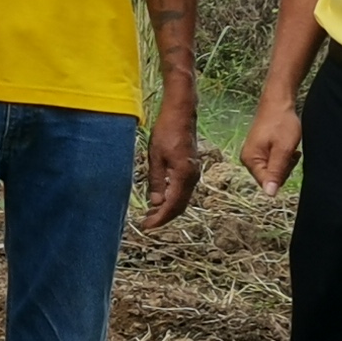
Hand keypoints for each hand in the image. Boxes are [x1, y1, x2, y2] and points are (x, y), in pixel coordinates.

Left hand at [141, 91, 204, 230]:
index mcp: (184, 176)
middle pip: (180, 205)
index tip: (147, 226)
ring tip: (151, 214)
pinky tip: (161, 198)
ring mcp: (194, 173)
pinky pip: (184, 190)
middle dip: (164, 216)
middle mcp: (193, 177)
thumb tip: (155, 202)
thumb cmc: (167, 131)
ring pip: (183, 199)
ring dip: (168, 208)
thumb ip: (156, 180)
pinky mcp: (192, 168)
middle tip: (147, 223)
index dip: (160, 218)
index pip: (173, 205)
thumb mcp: (155, 156)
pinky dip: (173, 198)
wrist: (181, 114)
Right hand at [238, 94, 301, 196]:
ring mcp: (252, 155)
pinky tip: (286, 147)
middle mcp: (248, 159)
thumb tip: (270, 194)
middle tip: (290, 152)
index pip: (267, 183)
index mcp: (250, 160)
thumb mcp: (283, 149)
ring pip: (273, 171)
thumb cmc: (281, 123)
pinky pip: (272, 163)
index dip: (281, 175)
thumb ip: (276, 172)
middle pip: (270, 178)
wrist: (278, 102)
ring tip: (288, 147)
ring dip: (284, 162)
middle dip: (284, 168)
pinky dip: (282, 157)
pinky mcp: (258, 150)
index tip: (289, 159)